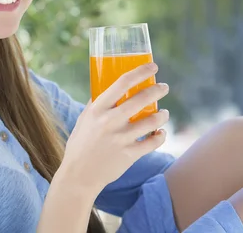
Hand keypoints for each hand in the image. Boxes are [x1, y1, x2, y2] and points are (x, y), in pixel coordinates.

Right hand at [59, 63, 169, 196]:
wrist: (79, 175)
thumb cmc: (80, 145)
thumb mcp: (84, 120)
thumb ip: (96, 105)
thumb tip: (108, 88)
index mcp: (98, 109)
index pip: (122, 83)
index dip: (141, 72)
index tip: (153, 66)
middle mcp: (110, 121)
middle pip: (141, 99)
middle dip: (157, 90)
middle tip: (163, 87)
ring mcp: (121, 139)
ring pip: (152, 121)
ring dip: (162, 115)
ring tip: (164, 113)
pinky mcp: (130, 155)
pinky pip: (153, 142)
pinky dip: (161, 136)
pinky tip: (160, 133)